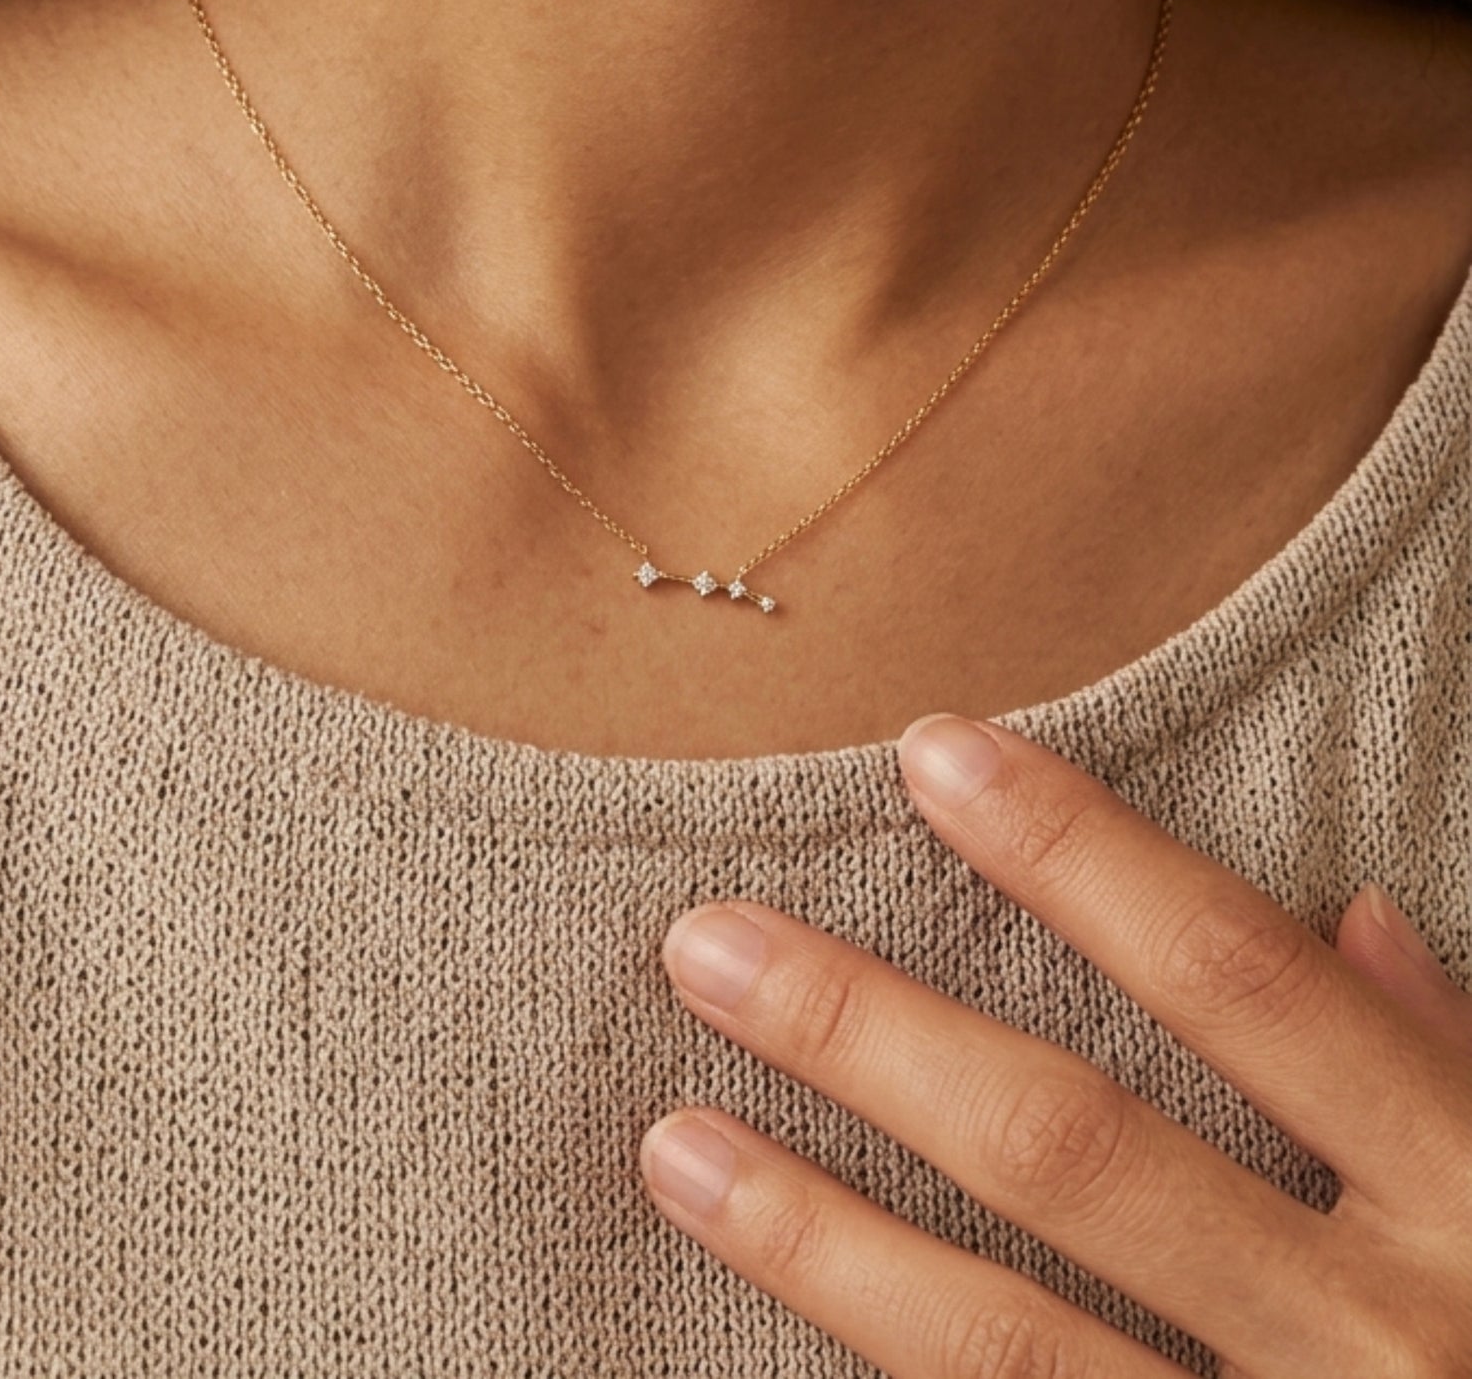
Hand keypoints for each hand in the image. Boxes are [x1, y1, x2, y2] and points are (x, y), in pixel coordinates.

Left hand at [638, 713, 1471, 1375]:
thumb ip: (1453, 1072)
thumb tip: (1358, 916)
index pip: (1246, 982)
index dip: (1087, 858)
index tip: (933, 751)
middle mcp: (1373, 1338)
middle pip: (1079, 1152)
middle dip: (876, 1038)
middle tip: (707, 943)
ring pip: (1012, 1345)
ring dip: (822, 1241)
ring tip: (676, 1144)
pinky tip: (761, 1349)